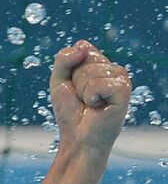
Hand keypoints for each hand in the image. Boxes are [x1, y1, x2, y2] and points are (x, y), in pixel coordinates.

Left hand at [49, 40, 130, 157]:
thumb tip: (83, 46)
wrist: (78, 137)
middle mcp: (113, 68)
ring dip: (82, 90)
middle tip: (81, 97)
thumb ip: (64, 59)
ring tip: (90, 103)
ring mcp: (121, 78)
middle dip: (75, 79)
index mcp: (100, 64)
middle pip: (85, 57)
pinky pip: (98, 83)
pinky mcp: (124, 90)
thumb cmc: (71, 111)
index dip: (70, 66)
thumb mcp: (59, 80)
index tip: (73, 85)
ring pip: (91, 70)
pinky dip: (91, 96)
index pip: (82, 46)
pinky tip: (97, 106)